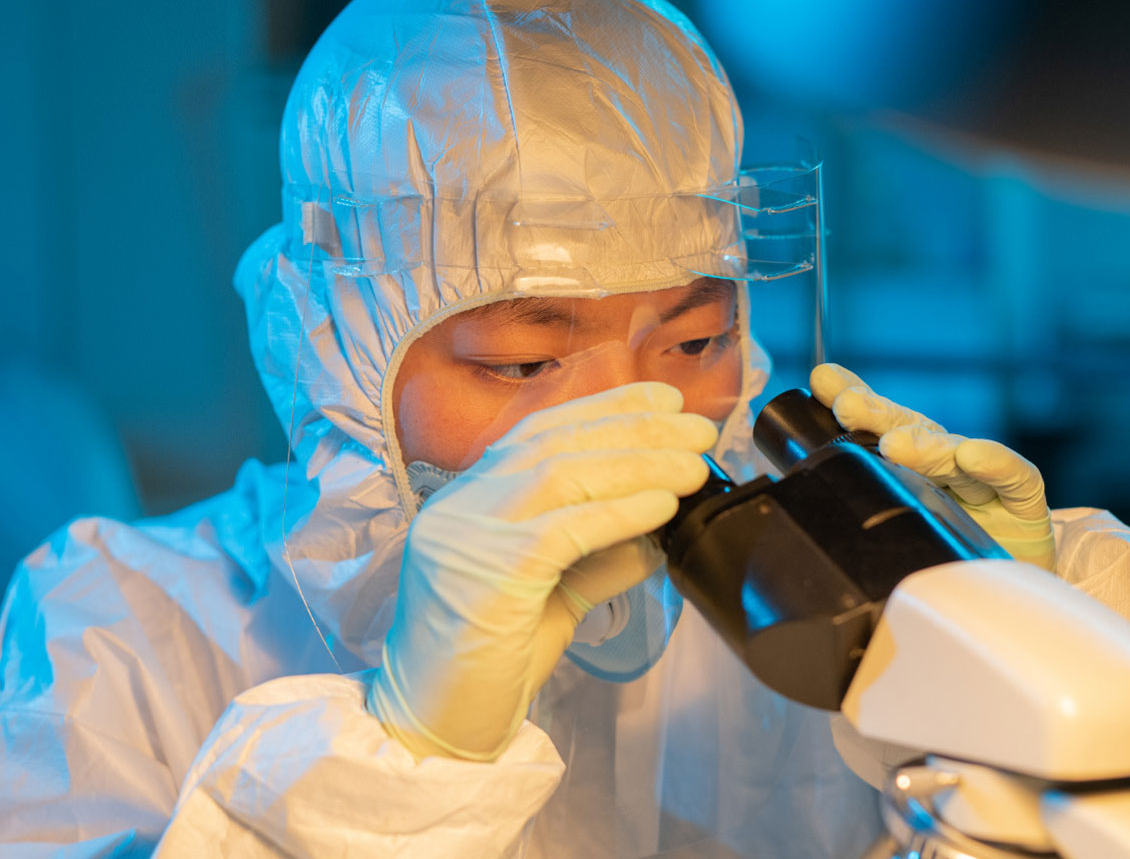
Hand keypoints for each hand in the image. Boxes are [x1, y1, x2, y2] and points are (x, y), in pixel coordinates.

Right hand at [369, 382, 717, 759]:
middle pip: (555, 443)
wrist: (431, 729)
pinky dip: (621, 513)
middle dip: (635, 428)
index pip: (539, 432)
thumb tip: (654, 536)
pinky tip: (662, 508)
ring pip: (561, 474)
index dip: (605, 408)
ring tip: (693, 464)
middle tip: (698, 427)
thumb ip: (595, 561)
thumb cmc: (483, 668)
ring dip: (639, 462)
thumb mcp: (551, 601)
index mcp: (468, 502)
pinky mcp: (486, 573)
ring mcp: (466, 536)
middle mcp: (460, 508)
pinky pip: (565, 529)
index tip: (664, 401)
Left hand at [811, 364, 1054, 569]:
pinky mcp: (1023, 505)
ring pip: (952, 453)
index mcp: (911, 464)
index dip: (854, 399)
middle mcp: (945, 463)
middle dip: (878, 415)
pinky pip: (1013, 480)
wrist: (1009, 590)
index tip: (822, 380)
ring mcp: (984, 480)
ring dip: (924, 446)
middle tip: (848, 406)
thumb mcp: (901, 527)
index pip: (879, 425)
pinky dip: (995, 465)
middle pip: (910, 431)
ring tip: (896, 445)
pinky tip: (974, 456)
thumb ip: (864, 501)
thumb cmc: (948, 553)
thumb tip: (800, 490)